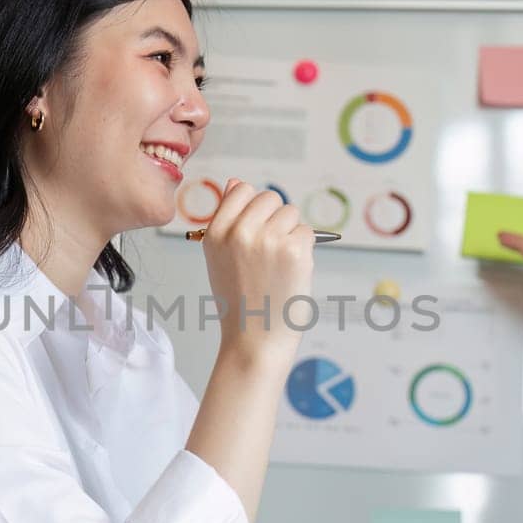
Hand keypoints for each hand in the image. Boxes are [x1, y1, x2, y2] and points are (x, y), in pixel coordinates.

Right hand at [201, 178, 313, 360]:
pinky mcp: (294, 251)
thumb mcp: (219, 258)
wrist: (255, 341)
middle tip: (270, 253)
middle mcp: (239, 233)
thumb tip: (235, 181)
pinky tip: (291, 272)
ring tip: (279, 265)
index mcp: (215, 233)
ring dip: (291, 234)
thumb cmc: (240, 302)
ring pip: (292, 214)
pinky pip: (307, 232)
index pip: (241, 189)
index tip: (256, 230)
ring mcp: (267, 240)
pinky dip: (305, 249)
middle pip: (271, 197)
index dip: (254, 207)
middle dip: (276, 220)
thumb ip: (227, 220)